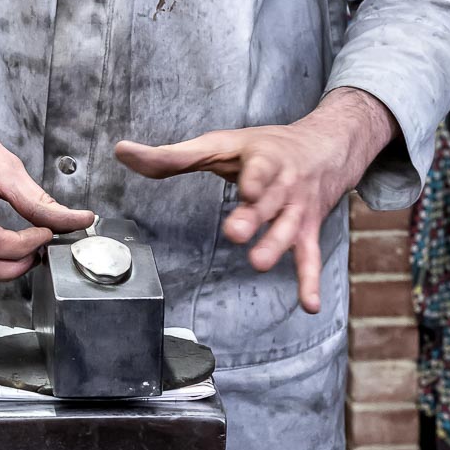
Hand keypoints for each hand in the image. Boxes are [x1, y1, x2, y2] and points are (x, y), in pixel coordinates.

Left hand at [115, 89, 394, 310]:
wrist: (327, 146)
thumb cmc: (263, 147)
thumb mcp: (221, 145)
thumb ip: (172, 156)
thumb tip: (122, 152)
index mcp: (262, 159)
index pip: (258, 168)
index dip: (254, 178)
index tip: (246, 188)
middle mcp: (282, 184)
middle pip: (269, 201)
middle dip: (254, 216)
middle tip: (236, 232)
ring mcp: (296, 209)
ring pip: (288, 229)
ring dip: (275, 246)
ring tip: (258, 263)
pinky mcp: (307, 230)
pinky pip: (310, 256)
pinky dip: (311, 280)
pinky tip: (310, 305)